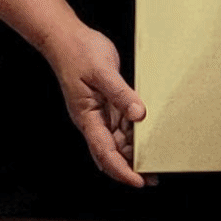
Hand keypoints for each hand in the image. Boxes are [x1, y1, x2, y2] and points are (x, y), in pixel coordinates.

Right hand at [44, 22, 149, 186]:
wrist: (66, 39)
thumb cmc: (79, 53)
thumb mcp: (103, 71)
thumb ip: (121, 93)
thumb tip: (138, 115)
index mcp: (87, 117)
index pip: (105, 152)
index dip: (122, 170)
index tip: (138, 181)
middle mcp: (92, 120)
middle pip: (111, 152)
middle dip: (129, 167)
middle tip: (153, 177)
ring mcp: (97, 113)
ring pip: (116, 140)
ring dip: (132, 152)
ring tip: (154, 161)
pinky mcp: (104, 103)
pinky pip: (119, 124)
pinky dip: (132, 133)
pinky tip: (146, 136)